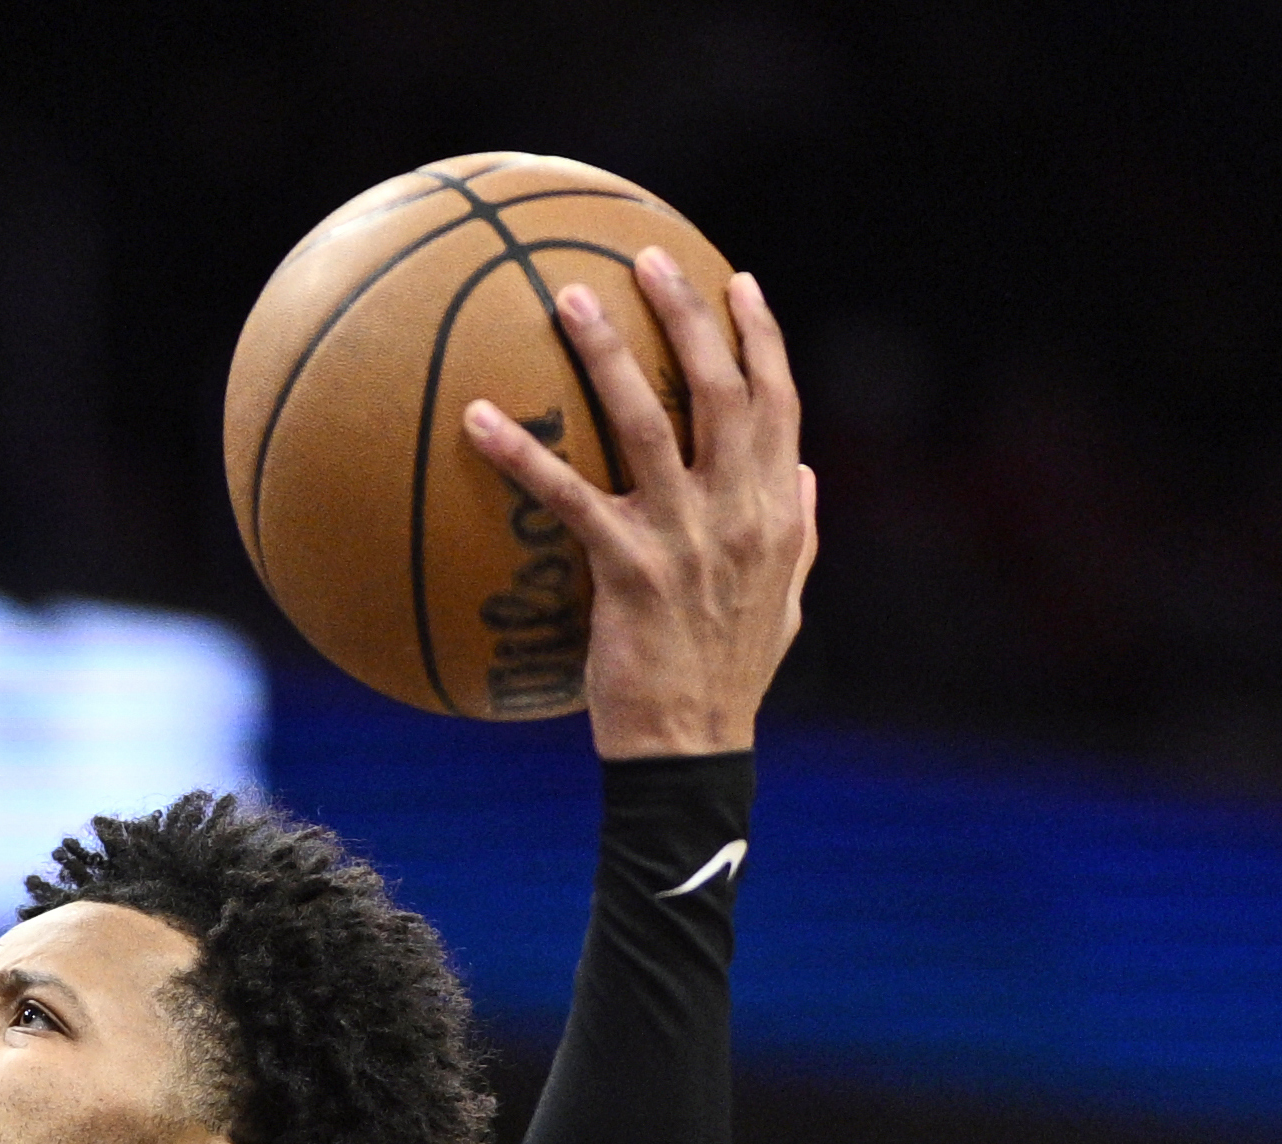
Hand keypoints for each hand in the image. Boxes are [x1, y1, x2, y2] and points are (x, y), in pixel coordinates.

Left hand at [461, 250, 817, 758]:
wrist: (693, 749)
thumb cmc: (728, 678)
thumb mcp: (785, 602)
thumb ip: (799, 530)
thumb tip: (804, 470)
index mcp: (779, 510)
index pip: (779, 402)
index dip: (761, 336)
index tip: (738, 280)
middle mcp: (741, 511)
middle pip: (721, 387)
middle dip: (688, 312)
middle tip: (645, 255)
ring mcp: (686, 538)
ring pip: (648, 421)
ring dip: (607, 353)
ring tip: (564, 297)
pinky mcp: (628, 571)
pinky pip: (566, 498)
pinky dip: (521, 455)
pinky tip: (476, 419)